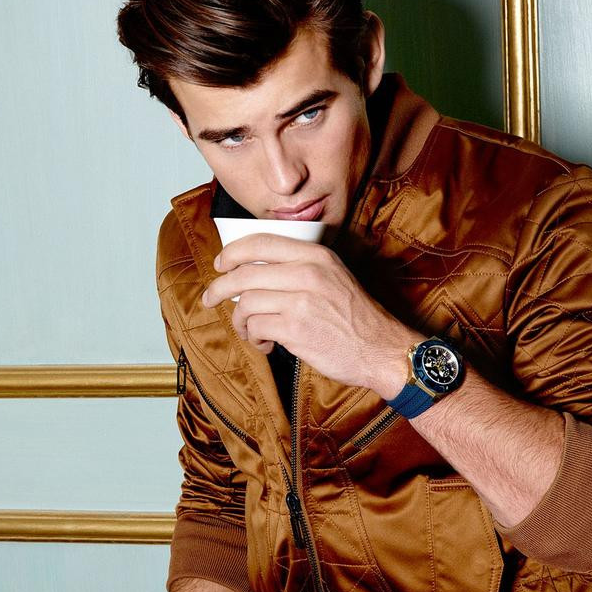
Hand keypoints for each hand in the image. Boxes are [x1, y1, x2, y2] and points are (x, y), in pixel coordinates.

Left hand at [202, 234, 413, 395]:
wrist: (381, 349)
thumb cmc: (355, 317)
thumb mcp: (334, 276)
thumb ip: (300, 267)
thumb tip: (252, 272)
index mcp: (316, 255)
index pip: (260, 242)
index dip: (232, 253)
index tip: (220, 265)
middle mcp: (308, 273)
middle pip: (243, 274)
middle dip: (219, 288)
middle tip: (210, 298)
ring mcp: (301, 301)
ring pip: (246, 303)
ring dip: (240, 320)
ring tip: (250, 331)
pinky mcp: (296, 329)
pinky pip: (256, 327)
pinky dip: (254, 338)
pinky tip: (266, 344)